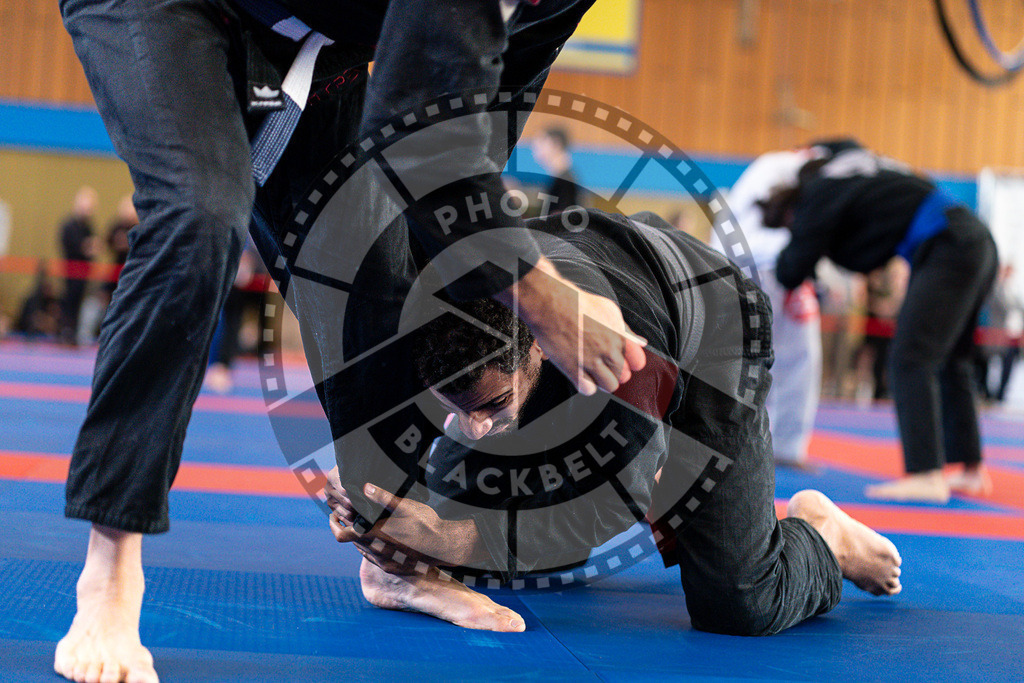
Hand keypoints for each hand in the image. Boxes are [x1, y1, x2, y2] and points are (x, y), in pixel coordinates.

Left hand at [325, 473, 479, 567]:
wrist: (445, 547)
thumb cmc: (426, 524)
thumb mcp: (406, 506)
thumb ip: (383, 498)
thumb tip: (365, 487)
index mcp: (374, 535)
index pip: (341, 534)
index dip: (334, 524)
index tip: (335, 514)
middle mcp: (376, 552)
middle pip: (351, 541)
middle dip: (348, 528)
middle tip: (350, 514)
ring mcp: (384, 563)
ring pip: (362, 550)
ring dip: (360, 538)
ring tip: (365, 524)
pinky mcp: (393, 568)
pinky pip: (374, 559)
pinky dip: (371, 547)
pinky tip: (380, 538)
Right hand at [497, 257, 646, 395]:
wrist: (548, 303)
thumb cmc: (575, 301)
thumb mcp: (607, 309)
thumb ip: (625, 329)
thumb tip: (641, 343)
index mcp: (619, 334)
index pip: (638, 361)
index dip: (631, 363)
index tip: (625, 362)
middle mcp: (608, 349)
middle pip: (623, 375)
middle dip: (616, 372)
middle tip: (604, 366)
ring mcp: (591, 361)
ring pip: (609, 386)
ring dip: (603, 381)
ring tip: (593, 372)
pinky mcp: (573, 369)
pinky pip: (589, 390)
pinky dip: (586, 386)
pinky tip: (581, 375)